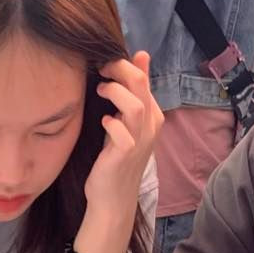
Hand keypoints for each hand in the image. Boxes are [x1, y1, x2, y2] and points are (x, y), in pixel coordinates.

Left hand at [84, 52, 163, 221]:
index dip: (123, 65)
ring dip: (115, 92)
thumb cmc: (116, 157)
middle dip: (118, 70)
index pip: (143, 78)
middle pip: (140, 84)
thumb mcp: (126, 121)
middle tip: (101, 69)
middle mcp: (150, 126)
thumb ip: (133, 91)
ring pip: (134, 105)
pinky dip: (110, 123)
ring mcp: (140, 141)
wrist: (113, 197)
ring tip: (101, 91)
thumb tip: (140, 55)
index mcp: (153, 116)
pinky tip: (103, 123)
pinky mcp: (125, 154)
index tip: (104, 66)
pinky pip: (122, 133)